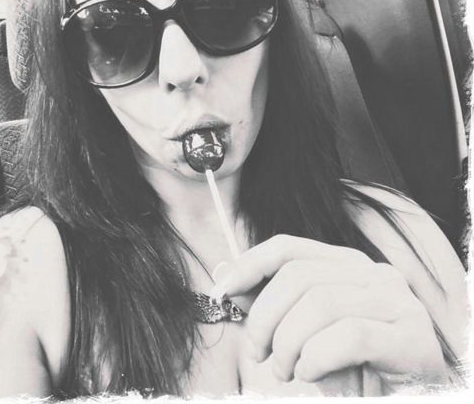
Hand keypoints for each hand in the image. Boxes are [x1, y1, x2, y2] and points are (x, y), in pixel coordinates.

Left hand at [211, 234, 447, 390]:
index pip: (289, 248)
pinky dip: (317, 356)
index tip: (223, 289)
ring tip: (287, 372)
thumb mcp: (307, 333)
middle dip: (265, 317)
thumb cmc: (356, 369)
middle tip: (258, 354)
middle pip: (298, 276)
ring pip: (320, 303)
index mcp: (346, 266)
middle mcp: (374, 273)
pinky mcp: (413, 337)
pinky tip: (310, 374)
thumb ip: (272, 305)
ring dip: (289, 344)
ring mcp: (397, 301)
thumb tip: (226, 276)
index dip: (250, 264)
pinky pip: (350, 334)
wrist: (412, 398)